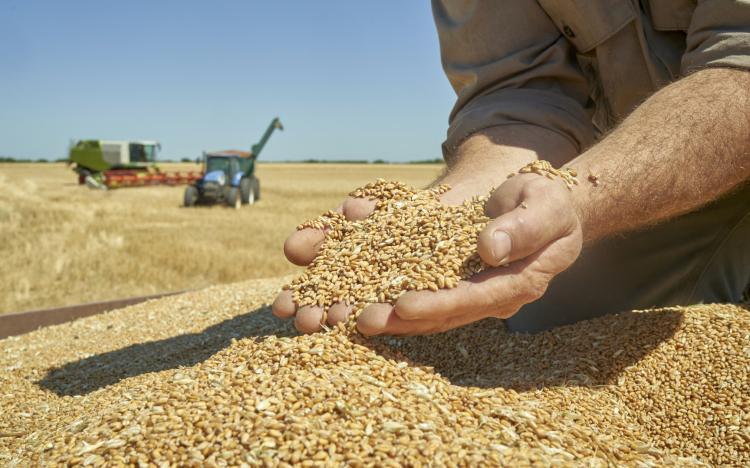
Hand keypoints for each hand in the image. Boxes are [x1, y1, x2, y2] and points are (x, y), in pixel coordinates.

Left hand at [273, 173, 582, 334]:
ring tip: (338, 314)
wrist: (541, 203)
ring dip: (379, 311)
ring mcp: (463, 288)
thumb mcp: (545, 205)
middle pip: (437, 314)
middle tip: (357, 320)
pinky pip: (410, 284)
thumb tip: (490, 248)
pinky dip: (377, 286)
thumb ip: (524, 226)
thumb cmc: (548, 202)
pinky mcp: (444, 275)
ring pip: (418, 308)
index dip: (437, 305)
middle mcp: (485, 295)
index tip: (400, 307)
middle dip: (395, 319)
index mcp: (515, 283)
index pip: (473, 300)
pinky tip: (343, 287)